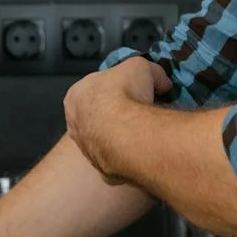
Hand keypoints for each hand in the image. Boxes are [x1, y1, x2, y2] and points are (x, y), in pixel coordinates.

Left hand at [64, 57, 170, 183]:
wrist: (127, 135)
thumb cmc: (125, 94)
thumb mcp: (141, 67)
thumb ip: (151, 72)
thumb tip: (162, 83)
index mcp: (75, 95)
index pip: (95, 88)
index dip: (116, 87)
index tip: (135, 90)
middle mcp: (73, 124)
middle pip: (98, 115)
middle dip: (117, 113)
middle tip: (140, 111)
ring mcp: (85, 150)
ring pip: (105, 139)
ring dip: (122, 135)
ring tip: (145, 132)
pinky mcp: (101, 169)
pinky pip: (117, 159)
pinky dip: (129, 154)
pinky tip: (143, 149)